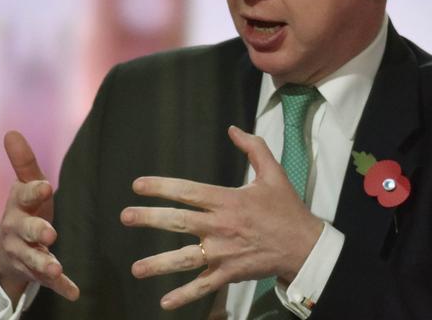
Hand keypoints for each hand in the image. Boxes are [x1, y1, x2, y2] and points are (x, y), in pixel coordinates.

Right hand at [0, 131, 78, 305]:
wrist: (5, 249)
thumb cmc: (23, 210)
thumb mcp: (25, 186)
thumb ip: (23, 162)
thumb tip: (11, 132)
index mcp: (18, 205)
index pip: (25, 196)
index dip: (35, 192)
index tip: (47, 186)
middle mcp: (16, 231)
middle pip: (25, 231)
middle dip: (37, 231)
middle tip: (51, 233)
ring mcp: (24, 254)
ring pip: (32, 259)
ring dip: (44, 263)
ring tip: (57, 268)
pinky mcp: (35, 273)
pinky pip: (47, 282)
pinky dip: (60, 286)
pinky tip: (74, 291)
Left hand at [120, 125, 323, 309]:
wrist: (305, 247)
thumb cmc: (287, 208)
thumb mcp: (273, 173)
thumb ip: (253, 148)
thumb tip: (233, 129)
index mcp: (228, 200)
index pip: (188, 191)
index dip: (161, 187)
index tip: (138, 185)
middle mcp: (221, 226)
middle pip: (179, 222)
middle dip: (150, 219)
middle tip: (126, 217)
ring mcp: (224, 253)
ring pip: (186, 259)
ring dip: (159, 265)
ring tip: (136, 269)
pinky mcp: (230, 274)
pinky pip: (204, 286)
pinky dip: (185, 296)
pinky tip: (164, 303)